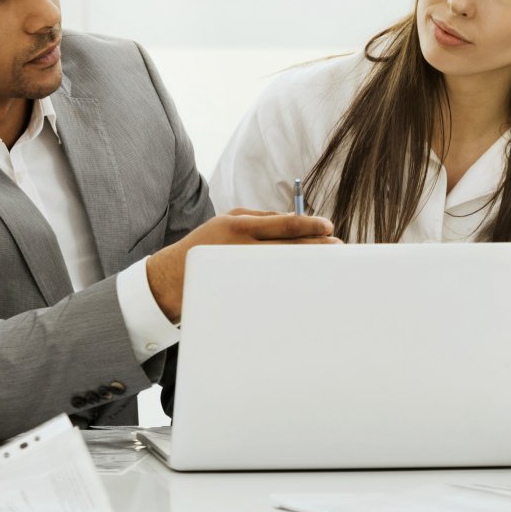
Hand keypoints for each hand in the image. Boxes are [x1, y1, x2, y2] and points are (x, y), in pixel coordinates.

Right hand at [144, 209, 338, 320]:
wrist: (172, 278)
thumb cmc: (206, 245)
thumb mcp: (228, 221)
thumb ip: (260, 220)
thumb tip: (296, 221)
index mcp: (240, 227)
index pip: (283, 224)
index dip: (310, 226)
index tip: (329, 226)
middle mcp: (242, 248)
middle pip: (289, 248)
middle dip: (317, 248)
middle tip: (339, 247)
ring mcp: (242, 272)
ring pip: (285, 268)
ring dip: (308, 266)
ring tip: (328, 264)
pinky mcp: (241, 291)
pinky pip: (271, 286)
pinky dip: (291, 283)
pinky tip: (305, 283)